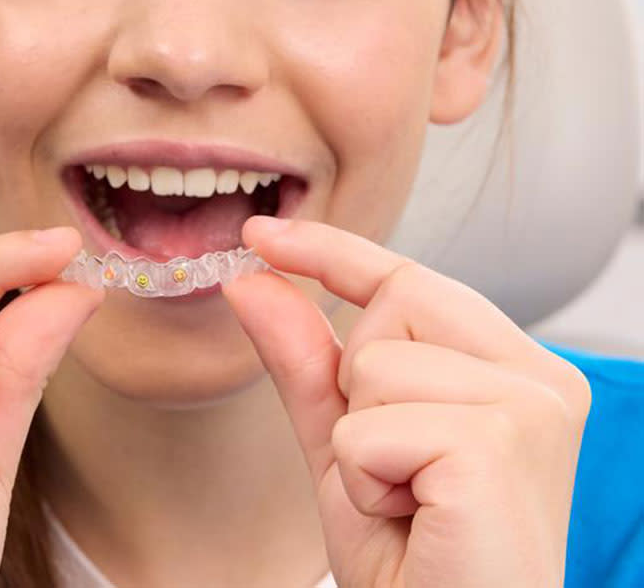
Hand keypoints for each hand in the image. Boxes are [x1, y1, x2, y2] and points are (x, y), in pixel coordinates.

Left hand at [221, 216, 590, 587]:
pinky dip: (366, 478)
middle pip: (393, 301)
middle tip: (399, 465)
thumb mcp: (346, 442)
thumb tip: (249, 278)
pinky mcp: (500, 444)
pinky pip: (371, 424)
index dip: (328, 249)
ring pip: (374, 363)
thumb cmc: (414, 558)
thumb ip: (304, 356)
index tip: (259, 233)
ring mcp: (529, 406)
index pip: (410, 278)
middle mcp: (539, 375)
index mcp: (513, 367)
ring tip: (411, 498)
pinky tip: (416, 517)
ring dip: (360, 442)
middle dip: (358, 382)